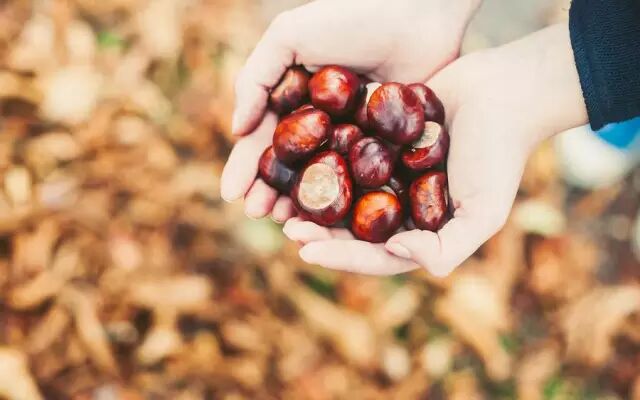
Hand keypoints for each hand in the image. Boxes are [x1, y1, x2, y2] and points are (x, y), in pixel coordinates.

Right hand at [220, 0, 481, 219]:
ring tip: (288, 223)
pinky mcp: (387, 146)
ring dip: (303, 203)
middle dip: (271, 192)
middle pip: (292, 166)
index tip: (232, 194)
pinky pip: (361, 179)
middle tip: (260, 214)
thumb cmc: (352, 17)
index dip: (247, 167)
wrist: (420, 11)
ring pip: (323, 179)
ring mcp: (354, 136)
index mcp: (295, 98)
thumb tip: (237, 128)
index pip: (264, 139)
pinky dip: (345, 200)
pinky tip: (332, 218)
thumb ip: (256, 76)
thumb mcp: (290, 35)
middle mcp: (322, 122)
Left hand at [284, 23, 587, 275]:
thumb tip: (399, 254)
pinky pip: (346, 155)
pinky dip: (322, 162)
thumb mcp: (484, 211)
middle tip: (288, 229)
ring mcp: (389, 172)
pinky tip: (295, 162)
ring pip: (343, 193)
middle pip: (352, 227)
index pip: (376, 254)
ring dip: (314, 201)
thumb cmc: (499, 154)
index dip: (341, 256)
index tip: (306, 253)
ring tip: (282, 202)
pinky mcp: (379, 140)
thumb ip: (448, 246)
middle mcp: (401, 205)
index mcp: (421, 230)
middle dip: (319, 232)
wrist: (502, 91)